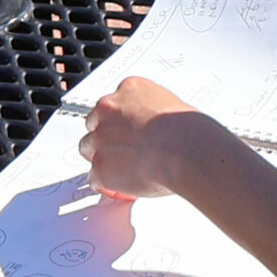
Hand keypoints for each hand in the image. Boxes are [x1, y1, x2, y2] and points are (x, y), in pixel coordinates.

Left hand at [77, 76, 216, 199]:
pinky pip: (94, 177)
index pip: (114, 103)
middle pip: (94, 123)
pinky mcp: (100, 166)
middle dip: (106, 137)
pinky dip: (105, 183)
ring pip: (88, 148)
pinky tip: (119, 186)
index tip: (129, 130)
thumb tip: (161, 128)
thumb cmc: (188, 129)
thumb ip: (156, 113)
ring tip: (121, 169)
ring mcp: (100, 138)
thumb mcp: (173, 106)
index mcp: (129, 90)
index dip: (120, 120)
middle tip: (123, 150)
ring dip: (102, 158)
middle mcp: (109, 110)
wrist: (184, 148)